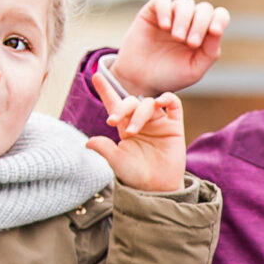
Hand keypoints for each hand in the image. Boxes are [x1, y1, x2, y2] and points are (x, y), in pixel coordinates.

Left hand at [83, 64, 186, 192]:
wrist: (157, 188)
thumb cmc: (135, 176)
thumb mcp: (116, 161)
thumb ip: (104, 148)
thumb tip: (88, 142)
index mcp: (125, 127)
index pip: (115, 104)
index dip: (106, 91)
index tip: (96, 76)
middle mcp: (141, 122)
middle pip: (131, 102)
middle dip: (121, 107)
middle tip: (113, 121)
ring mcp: (159, 122)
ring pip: (149, 104)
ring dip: (139, 114)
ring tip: (133, 130)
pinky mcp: (174, 126)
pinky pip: (173, 105)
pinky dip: (168, 98)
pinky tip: (160, 101)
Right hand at [110, 0, 228, 95]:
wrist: (140, 79)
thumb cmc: (170, 76)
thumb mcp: (194, 70)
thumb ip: (210, 52)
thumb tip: (217, 31)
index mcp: (205, 34)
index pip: (219, 17)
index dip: (220, 19)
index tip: (215, 31)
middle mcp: (191, 21)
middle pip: (204, 9)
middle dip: (200, 24)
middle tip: (191, 42)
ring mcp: (172, 15)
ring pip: (185, 3)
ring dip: (184, 19)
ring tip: (177, 37)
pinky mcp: (152, 12)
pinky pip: (162, 0)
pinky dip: (166, 10)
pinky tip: (165, 26)